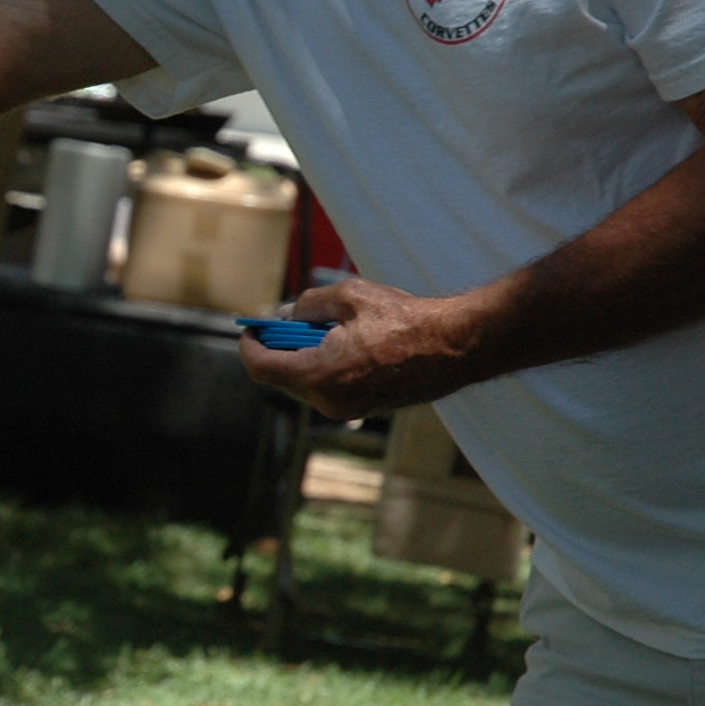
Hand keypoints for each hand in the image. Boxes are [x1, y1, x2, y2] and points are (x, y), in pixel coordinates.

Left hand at [236, 275, 472, 420]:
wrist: (455, 345)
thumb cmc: (404, 319)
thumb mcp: (348, 295)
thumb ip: (308, 305)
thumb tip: (290, 315)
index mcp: (319, 376)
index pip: (262, 369)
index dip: (250, 347)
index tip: (249, 330)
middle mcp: (330, 401)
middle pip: (284, 378)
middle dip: (280, 349)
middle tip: (285, 324)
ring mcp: (350, 410)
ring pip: (309, 384)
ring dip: (306, 357)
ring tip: (326, 328)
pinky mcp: (367, 408)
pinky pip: (332, 388)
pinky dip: (327, 367)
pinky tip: (346, 342)